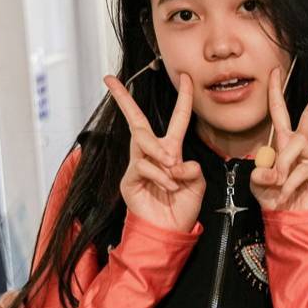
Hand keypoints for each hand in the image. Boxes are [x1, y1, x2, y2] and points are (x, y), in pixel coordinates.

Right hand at [104, 71, 204, 232]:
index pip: (178, 118)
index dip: (183, 97)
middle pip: (137, 121)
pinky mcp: (129, 179)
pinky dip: (161, 176)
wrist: (169, 231)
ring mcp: (138, 164)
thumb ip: (192, 169)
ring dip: (160, 153)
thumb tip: (178, 160)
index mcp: (172, 150)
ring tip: (173, 169)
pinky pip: (143, 166)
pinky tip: (169, 187)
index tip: (185, 76)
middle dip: (123, 99)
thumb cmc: (182, 207)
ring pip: (143, 141)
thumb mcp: (197, 184)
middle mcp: (153, 153)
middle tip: (110, 82)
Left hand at [249, 68, 307, 211]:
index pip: (281, 113)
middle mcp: (303, 146)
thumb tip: (267, 170)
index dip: (277, 92)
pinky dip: (288, 184)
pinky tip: (287, 194)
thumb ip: (259, 172)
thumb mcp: (259, 183)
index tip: (277, 71)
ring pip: (295, 146)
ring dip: (281, 165)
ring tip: (277, 184)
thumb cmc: (276, 199)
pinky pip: (301, 170)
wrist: (290, 220)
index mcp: (286, 143)